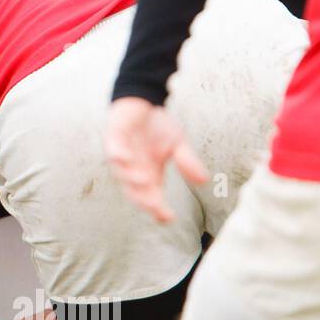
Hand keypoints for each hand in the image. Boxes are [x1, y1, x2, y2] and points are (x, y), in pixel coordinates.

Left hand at [105, 97, 207, 222]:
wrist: (143, 102)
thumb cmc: (157, 127)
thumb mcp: (177, 145)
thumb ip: (187, 162)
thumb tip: (205, 181)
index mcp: (148, 174)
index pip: (152, 197)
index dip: (158, 209)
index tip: (169, 218)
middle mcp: (133, 169)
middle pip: (135, 191)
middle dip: (144, 200)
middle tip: (156, 207)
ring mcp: (122, 154)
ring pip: (123, 173)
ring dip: (133, 178)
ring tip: (146, 182)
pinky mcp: (114, 138)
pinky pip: (114, 150)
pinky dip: (119, 155)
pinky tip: (127, 159)